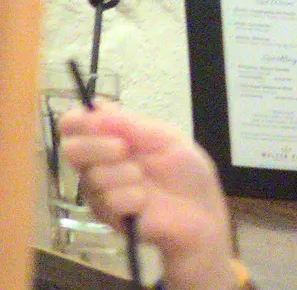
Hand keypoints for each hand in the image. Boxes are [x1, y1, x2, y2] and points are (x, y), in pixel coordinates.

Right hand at [59, 106, 236, 289]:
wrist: (200, 211)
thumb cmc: (186, 171)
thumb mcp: (166, 138)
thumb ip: (131, 125)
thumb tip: (97, 105)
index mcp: (114, 139)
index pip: (76, 127)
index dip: (76, 120)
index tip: (88, 119)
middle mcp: (100, 164)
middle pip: (71, 149)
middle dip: (96, 146)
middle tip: (123, 149)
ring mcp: (100, 191)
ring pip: (92, 176)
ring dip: (123, 174)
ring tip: (145, 178)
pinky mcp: (107, 216)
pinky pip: (107, 200)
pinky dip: (131, 196)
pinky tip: (145, 201)